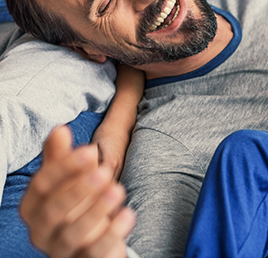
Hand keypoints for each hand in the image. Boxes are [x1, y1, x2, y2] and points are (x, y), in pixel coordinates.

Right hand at [20, 126, 134, 257]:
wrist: (88, 241)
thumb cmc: (74, 204)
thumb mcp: (67, 179)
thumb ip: (61, 157)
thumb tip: (60, 129)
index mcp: (33, 207)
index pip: (41, 185)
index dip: (65, 166)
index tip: (91, 150)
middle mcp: (41, 231)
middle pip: (53, 211)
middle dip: (79, 189)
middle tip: (105, 170)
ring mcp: (60, 250)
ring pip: (72, 234)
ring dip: (97, 210)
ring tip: (119, 189)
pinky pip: (94, 253)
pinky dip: (112, 233)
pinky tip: (128, 214)